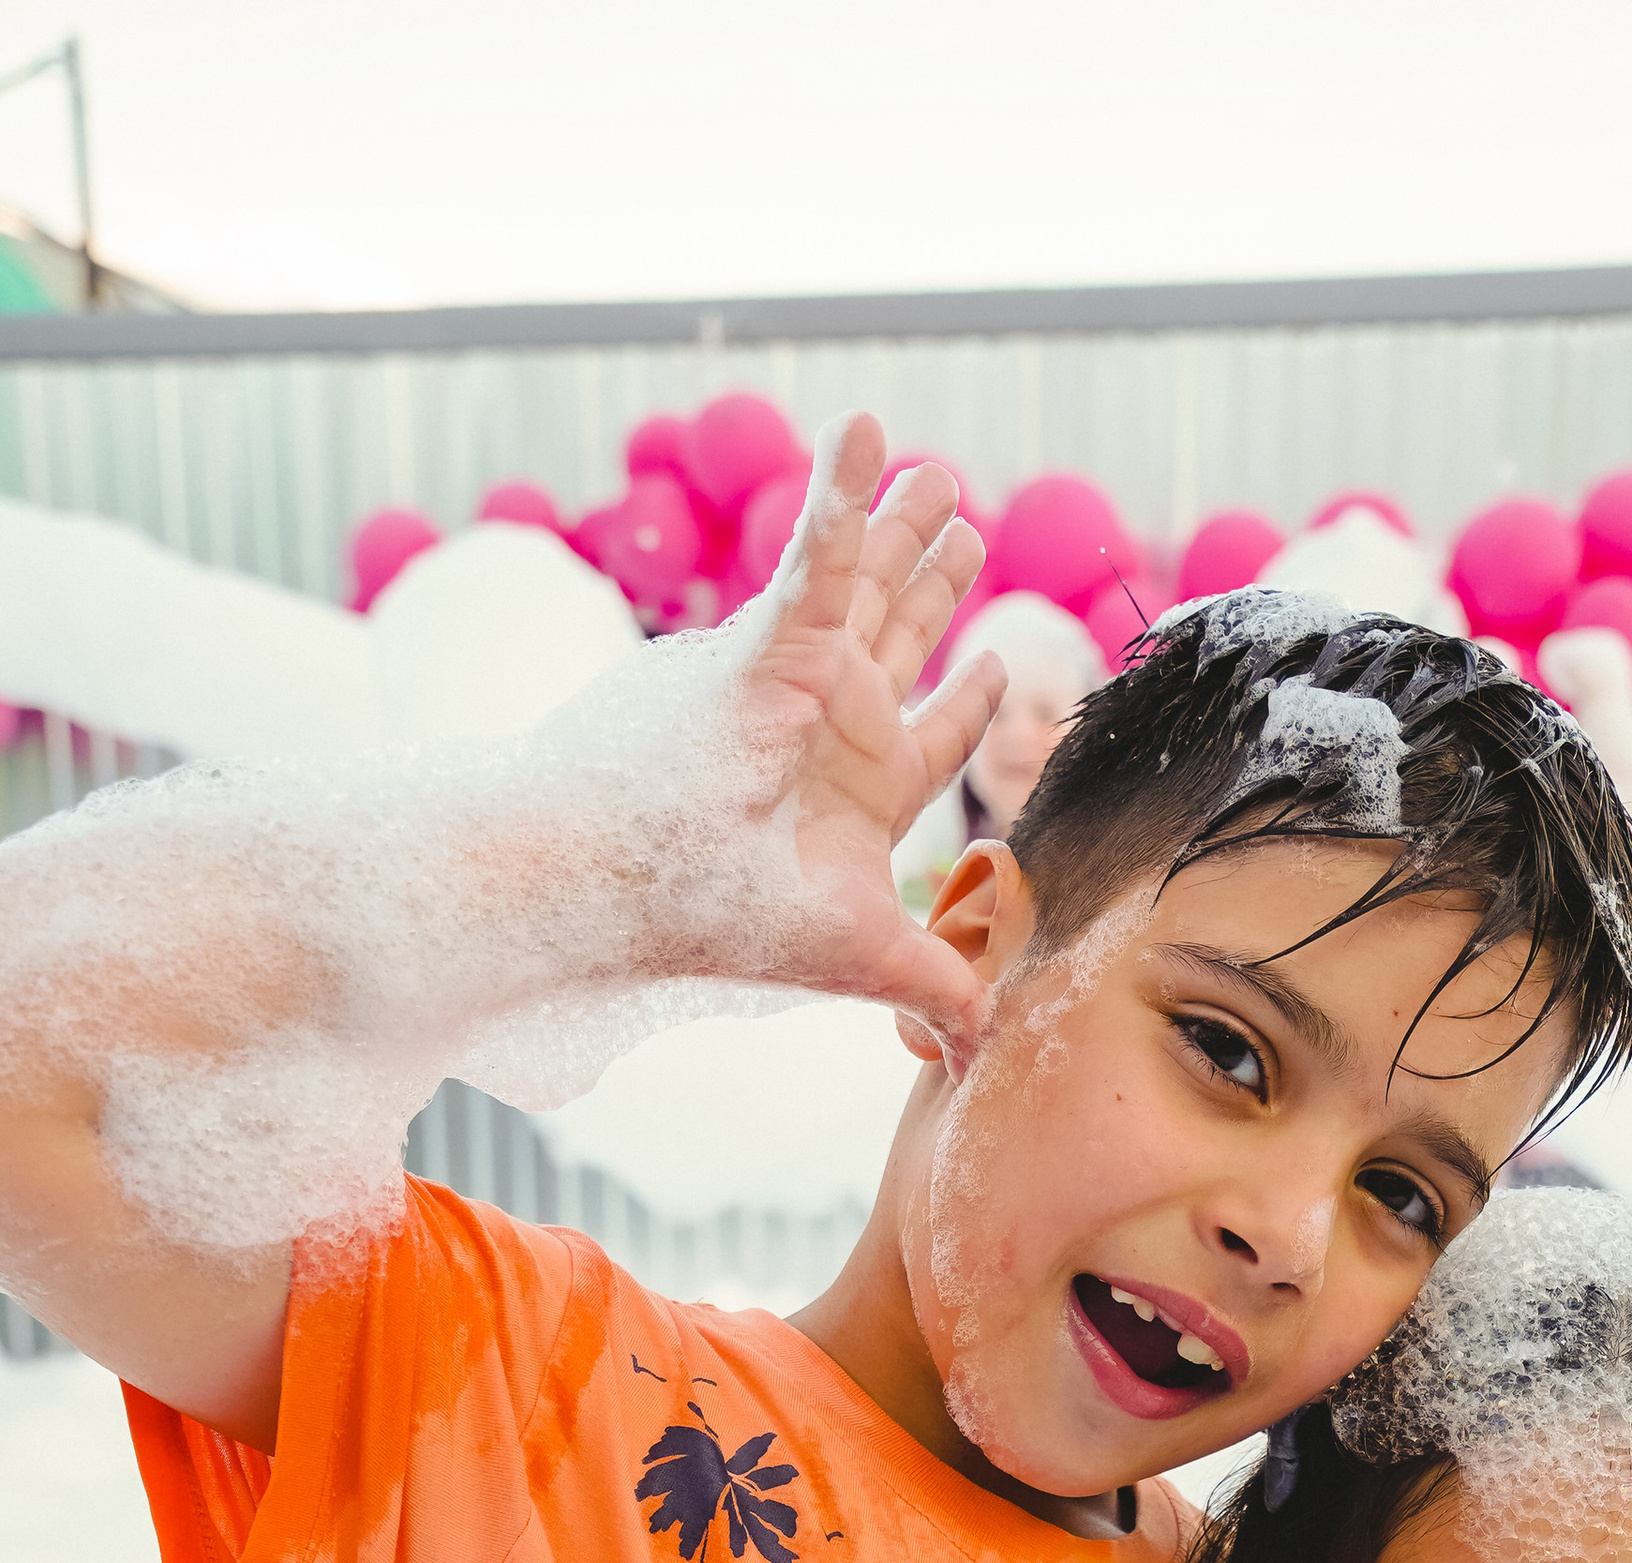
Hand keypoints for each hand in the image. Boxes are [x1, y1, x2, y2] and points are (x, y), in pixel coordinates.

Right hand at [737, 413, 1001, 1055]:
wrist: (611, 891)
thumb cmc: (706, 924)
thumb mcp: (855, 957)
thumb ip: (934, 984)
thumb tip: (987, 1043)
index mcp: (855, 795)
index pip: (927, 738)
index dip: (966, 703)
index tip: (998, 665)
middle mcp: (827, 728)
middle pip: (897, 638)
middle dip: (930, 584)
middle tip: (962, 523)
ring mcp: (796, 678)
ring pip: (863, 580)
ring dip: (898, 522)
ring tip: (934, 470)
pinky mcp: (767, 640)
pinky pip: (815, 549)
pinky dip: (843, 487)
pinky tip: (869, 426)